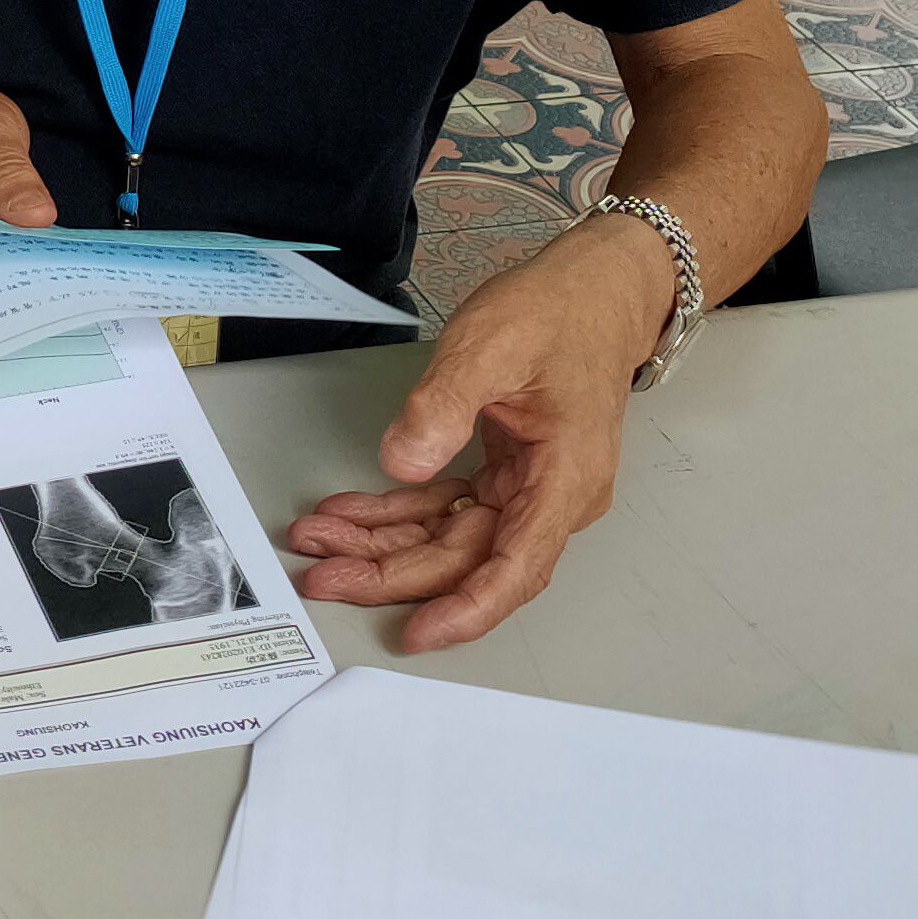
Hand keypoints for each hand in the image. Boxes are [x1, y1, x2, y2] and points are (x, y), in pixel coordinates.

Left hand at [279, 213, 666, 650]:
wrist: (597, 286)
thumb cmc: (559, 311)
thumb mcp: (493, 344)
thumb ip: (445, 404)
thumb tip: (402, 463)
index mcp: (565, 479)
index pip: (516, 567)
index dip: (466, 608)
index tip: (416, 632)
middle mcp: (551, 498)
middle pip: (468, 558)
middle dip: (391, 571)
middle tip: (322, 572)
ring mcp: (529, 488)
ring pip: (451, 538)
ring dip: (385, 544)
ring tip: (320, 541)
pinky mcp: (507, 472)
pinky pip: (448, 507)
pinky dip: (398, 513)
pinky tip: (351, 514)